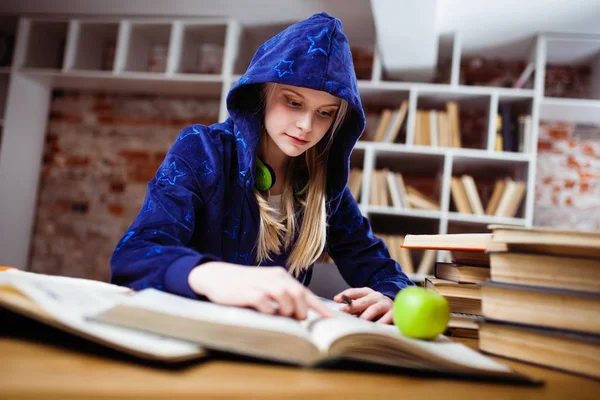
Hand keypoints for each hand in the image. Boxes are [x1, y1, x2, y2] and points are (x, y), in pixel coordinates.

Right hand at [188, 262, 333, 319]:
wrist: (216, 276)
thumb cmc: (243, 285)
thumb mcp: (265, 285)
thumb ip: (281, 295)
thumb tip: (299, 313)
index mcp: (280, 276)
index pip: (305, 292)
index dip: (319, 307)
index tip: (332, 318)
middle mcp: (274, 278)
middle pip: (299, 295)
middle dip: (302, 311)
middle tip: (296, 319)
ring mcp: (262, 284)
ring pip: (286, 299)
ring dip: (287, 312)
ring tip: (280, 316)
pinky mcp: (250, 293)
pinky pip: (268, 306)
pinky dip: (270, 313)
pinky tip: (265, 313)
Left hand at [333, 287, 393, 323]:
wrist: (400, 308)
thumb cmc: (376, 309)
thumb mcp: (365, 306)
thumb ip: (354, 308)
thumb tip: (340, 313)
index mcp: (368, 293)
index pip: (355, 292)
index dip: (345, 295)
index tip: (336, 299)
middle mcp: (377, 297)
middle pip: (363, 300)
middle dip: (352, 305)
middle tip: (343, 311)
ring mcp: (386, 304)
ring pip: (374, 308)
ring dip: (365, 315)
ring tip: (359, 322)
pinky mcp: (394, 313)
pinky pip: (387, 318)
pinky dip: (380, 323)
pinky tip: (375, 328)